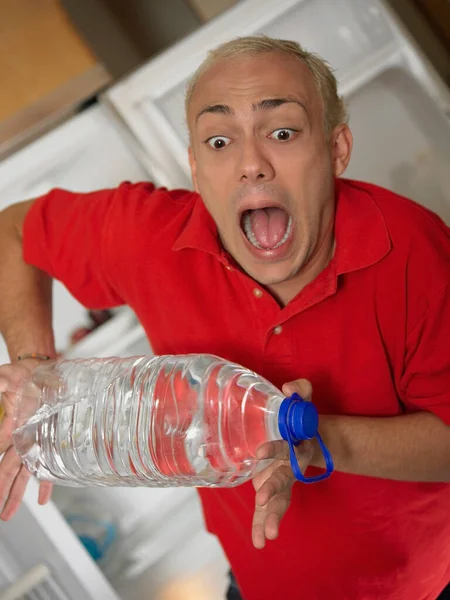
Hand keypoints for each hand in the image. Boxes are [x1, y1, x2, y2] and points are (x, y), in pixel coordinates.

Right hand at [0, 361, 52, 520]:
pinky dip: (44, 483)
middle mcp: (19, 438)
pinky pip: (45, 464)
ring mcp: (32, 441)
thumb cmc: (22, 374)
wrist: (39, 370)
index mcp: (9, 425)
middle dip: (0, 489)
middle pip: (7, 468)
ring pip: (22, 473)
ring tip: (6, 514)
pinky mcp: (46, 440)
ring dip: (15, 493)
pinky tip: (41, 499)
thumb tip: (0, 387)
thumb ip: (1, 384)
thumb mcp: (8, 376)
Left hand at [251, 379, 313, 548]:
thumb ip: (300, 391)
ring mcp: (283, 481)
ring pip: (278, 501)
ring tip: (265, 536)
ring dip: (270, 516)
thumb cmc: (301, 421)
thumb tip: (288, 386)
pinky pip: (268, 509)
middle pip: (284, 480)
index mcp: (297, 446)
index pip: (287, 448)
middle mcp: (291, 467)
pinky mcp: (273, 489)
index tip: (259, 452)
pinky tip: (259, 541)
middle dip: (274, 491)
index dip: (275, 449)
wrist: (310, 440)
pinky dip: (263, 524)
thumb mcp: (303, 403)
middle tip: (262, 500)